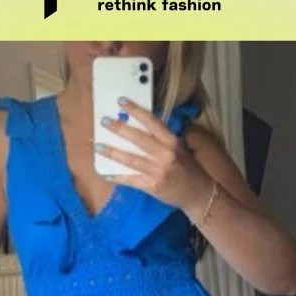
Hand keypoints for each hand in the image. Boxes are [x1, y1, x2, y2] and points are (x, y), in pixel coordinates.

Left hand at [95, 98, 212, 213]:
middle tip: (104, 121)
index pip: (152, 122)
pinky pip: (131, 180)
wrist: (198, 193)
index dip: (136, 110)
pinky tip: (106, 173)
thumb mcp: (178, 148)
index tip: (122, 102)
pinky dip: (117, 176)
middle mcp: (165, 155)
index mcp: (172, 141)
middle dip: (119, 129)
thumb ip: (160, 139)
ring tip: (97, 146)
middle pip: (138, 139)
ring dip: (112, 152)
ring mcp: (158, 171)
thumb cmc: (187, 168)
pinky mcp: (152, 186)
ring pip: (131, 160)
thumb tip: (136, 128)